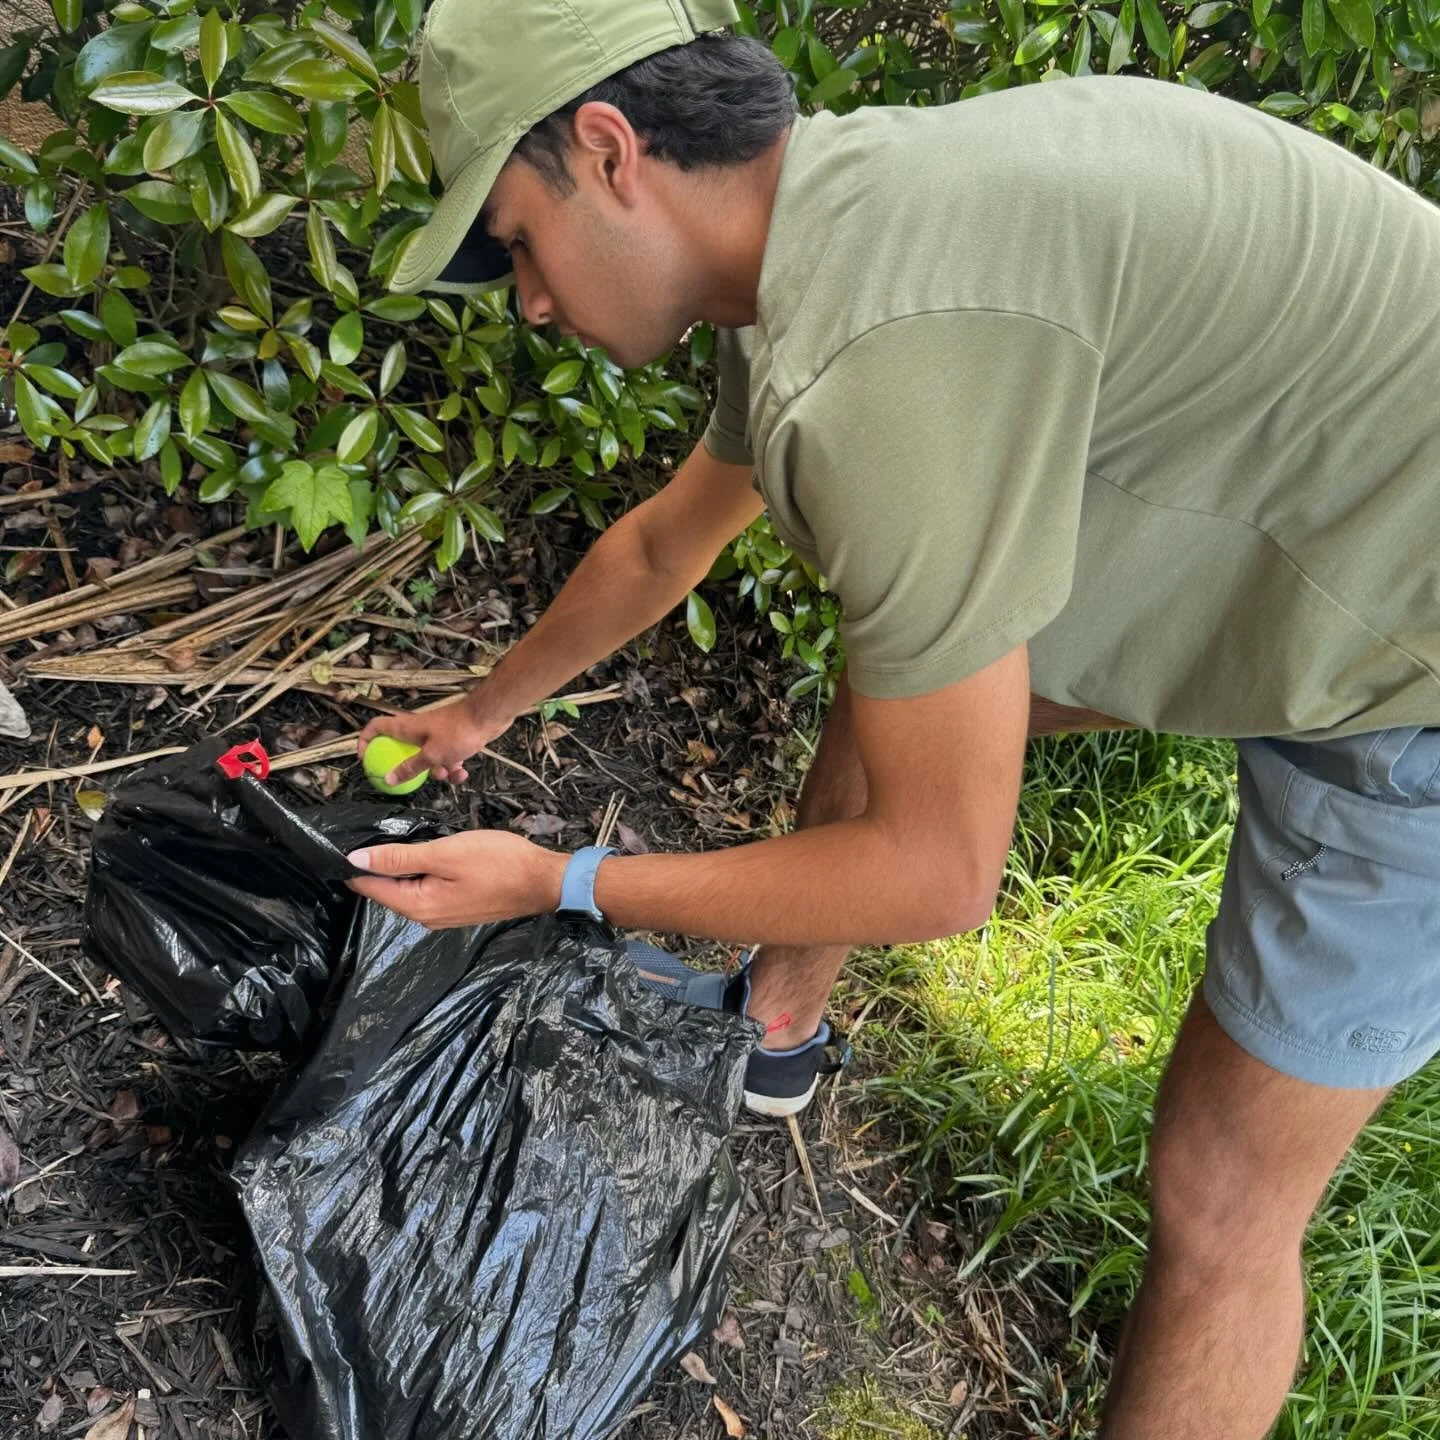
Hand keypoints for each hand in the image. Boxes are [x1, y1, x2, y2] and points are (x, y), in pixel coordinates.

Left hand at [347, 830, 565, 927]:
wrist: (542, 881)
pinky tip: (426, 854)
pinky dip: (419, 873)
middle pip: (386, 889)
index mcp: (418, 906)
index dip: (355, 863)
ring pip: (407, 889)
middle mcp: (425, 917)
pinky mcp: (456, 908)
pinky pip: (426, 890)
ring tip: (397, 838)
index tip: (349, 838)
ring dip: (400, 867)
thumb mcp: (445, 852)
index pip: (369, 886)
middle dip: (376, 863)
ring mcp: (442, 915)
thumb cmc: (497, 862)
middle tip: (375, 830)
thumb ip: (399, 857)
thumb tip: (355, 860)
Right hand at [356, 691, 513, 785]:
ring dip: (437, 771)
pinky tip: (463, 773)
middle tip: (413, 782)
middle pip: (402, 750)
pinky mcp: (452, 740)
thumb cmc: (459, 731)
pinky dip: (453, 767)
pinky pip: (446, 758)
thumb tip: (389, 779)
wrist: (488, 716)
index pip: (375, 728)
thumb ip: (411, 768)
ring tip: (450, 774)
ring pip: (428, 759)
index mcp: (406, 729)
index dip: (365, 741)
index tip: (365, 760)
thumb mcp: (432, 755)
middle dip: (410, 769)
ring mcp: (436, 735)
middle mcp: (418, 731)